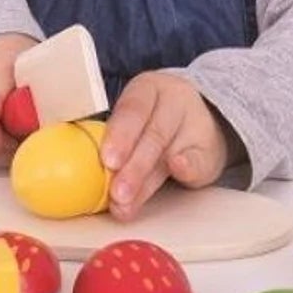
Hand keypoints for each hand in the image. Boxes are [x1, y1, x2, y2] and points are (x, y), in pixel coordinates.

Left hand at [98, 72, 232, 221]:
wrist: (204, 119)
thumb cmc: (154, 121)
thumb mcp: (135, 118)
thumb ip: (114, 140)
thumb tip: (83, 172)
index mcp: (147, 89)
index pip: (133, 109)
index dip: (120, 135)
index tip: (108, 160)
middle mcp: (172, 102)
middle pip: (152, 134)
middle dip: (132, 167)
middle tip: (116, 192)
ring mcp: (194, 124)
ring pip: (168, 154)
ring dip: (145, 182)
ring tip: (126, 204)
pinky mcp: (209, 149)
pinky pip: (198, 160)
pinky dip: (187, 168)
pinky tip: (178, 170)